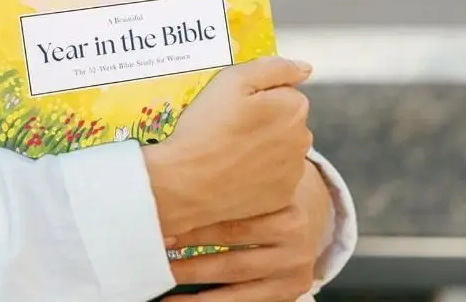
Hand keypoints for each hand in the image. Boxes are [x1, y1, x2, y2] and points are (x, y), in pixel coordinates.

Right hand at [143, 57, 313, 237]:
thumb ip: (274, 68)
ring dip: (263, 145)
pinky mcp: (281, 199)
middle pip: (286, 119)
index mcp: (294, 108)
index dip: (258, 94)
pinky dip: (260, 172)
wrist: (186, 183)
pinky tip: (235, 171)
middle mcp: (303, 140)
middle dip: (265, 119)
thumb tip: (305, 68)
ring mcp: (293, 173)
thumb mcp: (233, 80)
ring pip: (281, 148)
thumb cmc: (207, 126)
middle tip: (230, 125)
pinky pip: (274, 176)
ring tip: (230, 149)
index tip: (235, 104)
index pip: (285, 90)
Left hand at [165, 159, 333, 301]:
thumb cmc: (268, 186)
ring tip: (158, 275)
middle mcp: (294, 241)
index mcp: (286, 208)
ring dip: (191, 278)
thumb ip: (227, 178)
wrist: (313, 210)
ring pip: (231, 278)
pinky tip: (180, 300)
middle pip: (230, 248)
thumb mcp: (258, 176)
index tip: (159, 220)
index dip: (193, 220)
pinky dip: (208, 301)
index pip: (231, 217)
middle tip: (151, 247)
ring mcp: (293, 272)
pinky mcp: (288, 294)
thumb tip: (169, 176)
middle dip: (187, 251)